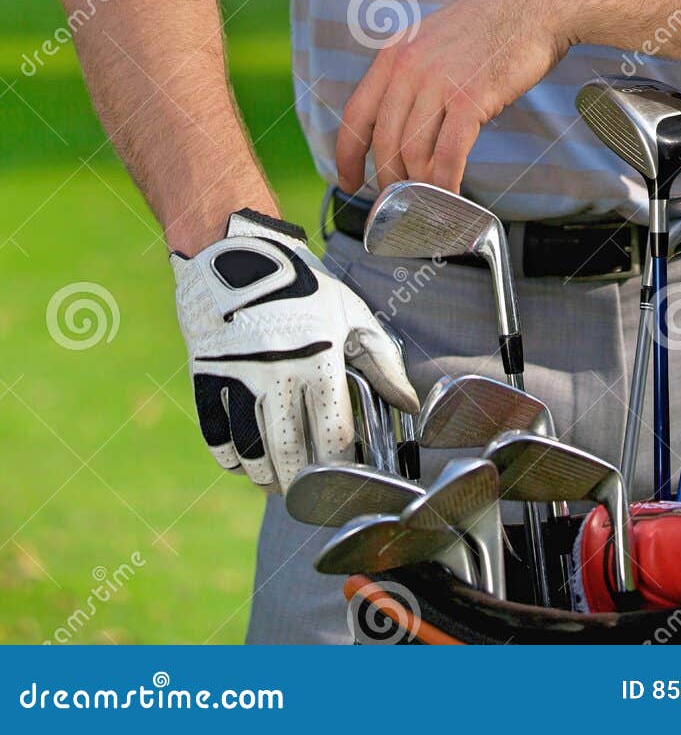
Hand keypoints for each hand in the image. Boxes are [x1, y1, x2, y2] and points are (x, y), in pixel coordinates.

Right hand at [172, 209, 418, 492]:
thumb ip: (381, 360)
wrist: (235, 251)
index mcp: (319, 356)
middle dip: (305, 485)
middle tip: (313, 496)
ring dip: (268, 478)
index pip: (335, 434)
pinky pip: (217, 438)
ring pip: (252, 453)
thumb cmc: (302, 285)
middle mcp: (277, 370)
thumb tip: (409, 404)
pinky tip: (248, 464)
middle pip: (292, 453)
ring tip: (281, 485)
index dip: (344, 467)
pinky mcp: (205, 377)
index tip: (350, 481)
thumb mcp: (349, 312)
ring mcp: (237, 376)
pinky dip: (233, 460)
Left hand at [336, 0, 576, 194]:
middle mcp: (408, 69)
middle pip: (385, 142)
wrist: (533, 4)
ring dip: (420, 184)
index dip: (347, 155)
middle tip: (400, 200)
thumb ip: (413, 76)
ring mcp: (438, 83)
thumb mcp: (433, 41)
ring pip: (414, 152)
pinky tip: (451, 193)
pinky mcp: (470, 99)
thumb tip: (404, 123)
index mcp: (394, 55)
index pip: (356, 114)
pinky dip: (447, 181)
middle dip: (390, 179)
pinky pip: (449, 154)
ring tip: (429, 199)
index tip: (349, 181)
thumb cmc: (491, 25)